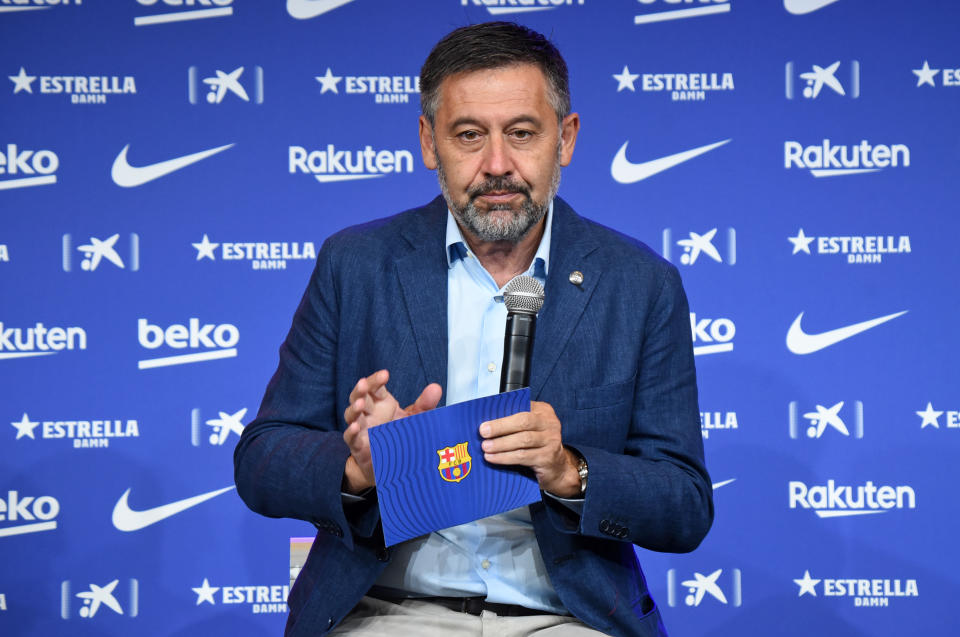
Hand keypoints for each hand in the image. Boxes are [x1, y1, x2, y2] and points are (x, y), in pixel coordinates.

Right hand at [342, 369, 441, 493]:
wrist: (392, 463)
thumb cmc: (401, 435)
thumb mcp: (415, 418)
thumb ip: (425, 404)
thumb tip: (436, 388)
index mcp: (381, 402)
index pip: (375, 387)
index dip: (376, 380)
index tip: (385, 375)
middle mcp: (369, 413)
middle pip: (359, 397)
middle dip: (360, 390)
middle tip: (363, 383)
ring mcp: (362, 429)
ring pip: (351, 415)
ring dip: (354, 409)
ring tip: (360, 404)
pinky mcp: (358, 446)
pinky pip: (351, 438)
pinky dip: (351, 432)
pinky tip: (355, 427)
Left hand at [480, 401, 580, 497]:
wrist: (557, 468)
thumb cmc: (536, 445)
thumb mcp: (528, 429)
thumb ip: (513, 423)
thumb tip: (487, 424)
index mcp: (543, 411)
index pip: (521, 407)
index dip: (502, 413)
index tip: (484, 420)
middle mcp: (550, 423)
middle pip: (523, 421)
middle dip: (500, 426)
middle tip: (483, 432)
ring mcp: (551, 441)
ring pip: (523, 440)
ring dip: (501, 444)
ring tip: (485, 447)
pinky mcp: (548, 458)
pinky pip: (523, 456)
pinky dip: (505, 457)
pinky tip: (493, 458)